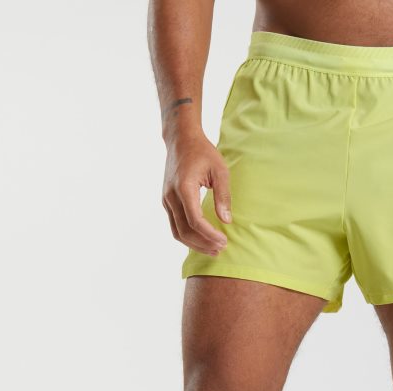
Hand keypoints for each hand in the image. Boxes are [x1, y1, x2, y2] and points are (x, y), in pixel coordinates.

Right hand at [162, 134, 231, 255]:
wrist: (181, 140)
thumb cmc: (203, 152)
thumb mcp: (220, 170)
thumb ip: (223, 196)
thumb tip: (226, 221)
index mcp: (184, 187)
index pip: (195, 220)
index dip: (210, 234)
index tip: (225, 240)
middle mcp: (171, 196)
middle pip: (184, 231)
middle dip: (203, 243)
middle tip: (221, 249)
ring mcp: (166, 200)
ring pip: (177, 232)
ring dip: (195, 244)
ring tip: (213, 249)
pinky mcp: (167, 202)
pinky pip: (175, 226)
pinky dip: (188, 236)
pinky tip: (202, 240)